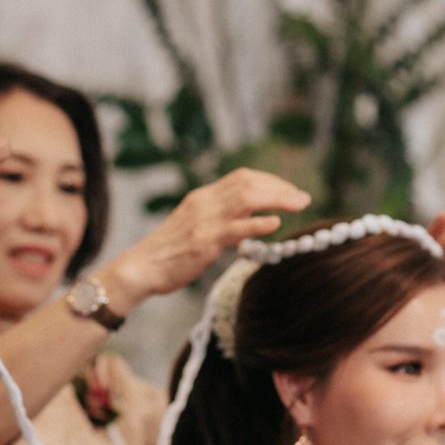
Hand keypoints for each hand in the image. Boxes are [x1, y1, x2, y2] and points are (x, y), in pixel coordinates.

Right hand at [100, 168, 310, 310]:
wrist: (141, 268)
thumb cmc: (169, 253)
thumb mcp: (194, 227)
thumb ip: (219, 219)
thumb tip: (248, 219)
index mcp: (202, 197)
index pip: (242, 177)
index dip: (271, 181)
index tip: (290, 192)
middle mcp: (204, 202)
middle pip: (249, 182)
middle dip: (281, 187)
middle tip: (303, 198)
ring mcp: (204, 220)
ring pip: (247, 198)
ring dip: (278, 199)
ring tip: (299, 205)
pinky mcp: (204, 241)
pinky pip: (236, 228)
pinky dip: (258, 224)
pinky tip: (275, 224)